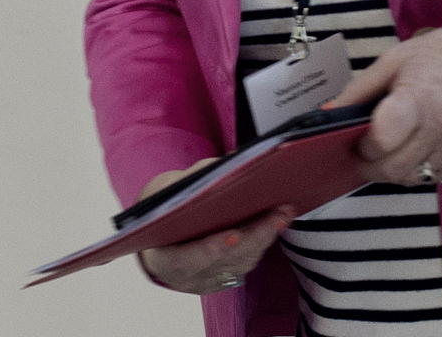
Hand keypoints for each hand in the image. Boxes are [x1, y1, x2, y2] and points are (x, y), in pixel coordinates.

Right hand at [135, 159, 295, 293]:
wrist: (157, 232)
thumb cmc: (159, 208)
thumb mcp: (164, 190)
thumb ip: (194, 179)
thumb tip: (232, 160)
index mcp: (161, 260)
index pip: (186, 261)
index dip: (210, 250)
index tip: (234, 234)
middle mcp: (186, 278)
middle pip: (225, 262)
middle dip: (255, 236)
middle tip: (277, 214)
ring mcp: (206, 282)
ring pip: (241, 264)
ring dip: (265, 237)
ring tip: (284, 212)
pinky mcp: (223, 278)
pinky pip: (247, 262)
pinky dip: (263, 242)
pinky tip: (277, 221)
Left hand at [327, 22, 441, 186]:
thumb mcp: (394, 61)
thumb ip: (358, 92)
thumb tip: (328, 116)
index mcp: (419, 97)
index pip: (382, 139)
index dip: (362, 146)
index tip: (356, 139)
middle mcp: (441, 126)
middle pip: (392, 169)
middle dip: (369, 166)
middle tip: (362, 152)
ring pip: (410, 179)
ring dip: (390, 171)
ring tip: (386, 150)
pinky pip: (431, 178)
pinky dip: (414, 170)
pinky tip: (411, 150)